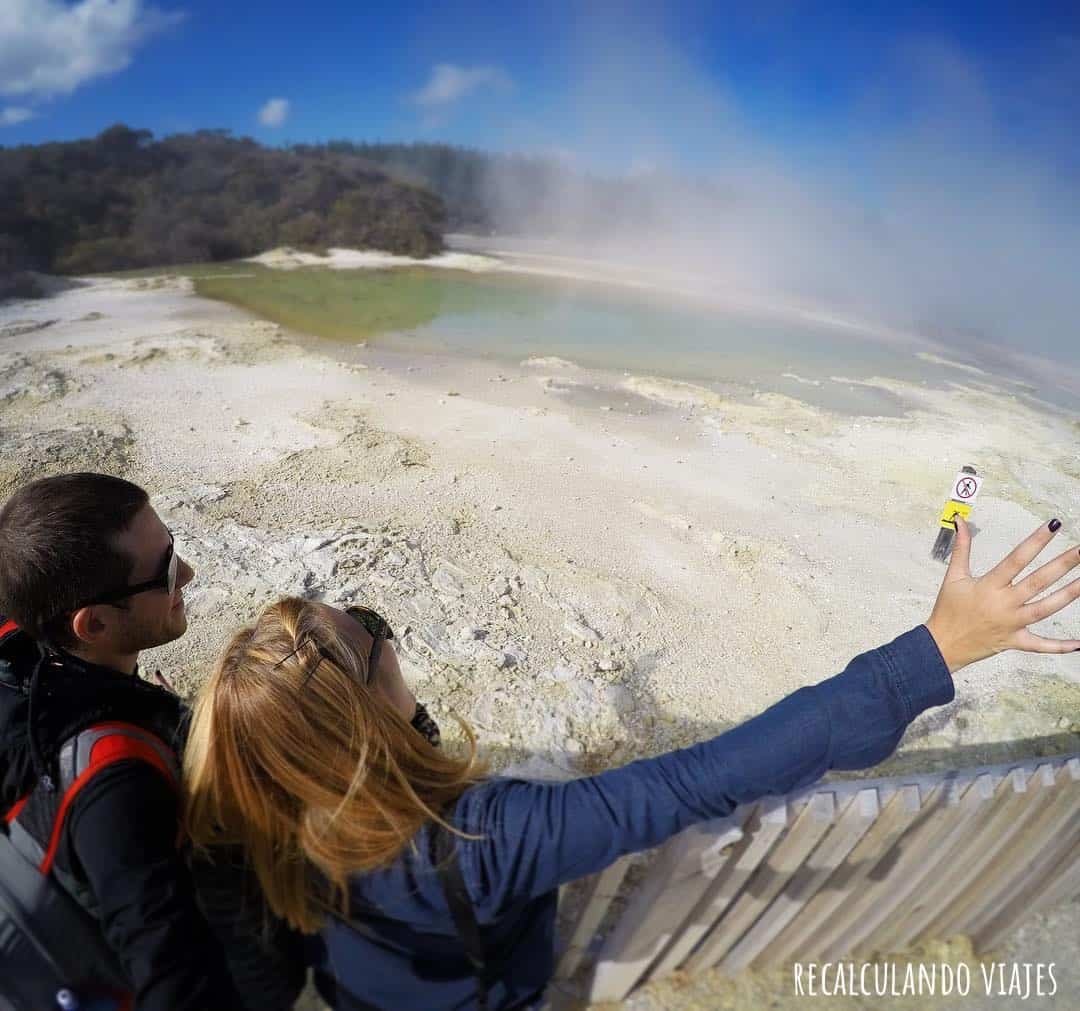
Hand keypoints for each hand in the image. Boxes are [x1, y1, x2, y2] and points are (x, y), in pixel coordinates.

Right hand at [925, 515, 1079, 672]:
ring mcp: (1011, 624)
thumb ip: (961, 548)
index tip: (1053, 526)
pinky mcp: (1015, 641)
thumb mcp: (953, 576)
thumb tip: (960, 521)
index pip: (1017, 558)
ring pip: (1045, 609)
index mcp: (988, 586)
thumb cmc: (947, 610)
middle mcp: (1003, 604)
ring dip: (1068, 595)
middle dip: (1062, 564)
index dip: (1036, 541)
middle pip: (1038, 582)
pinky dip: (1060, 646)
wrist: (941, 645)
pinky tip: (1079, 643)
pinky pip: (1040, 645)